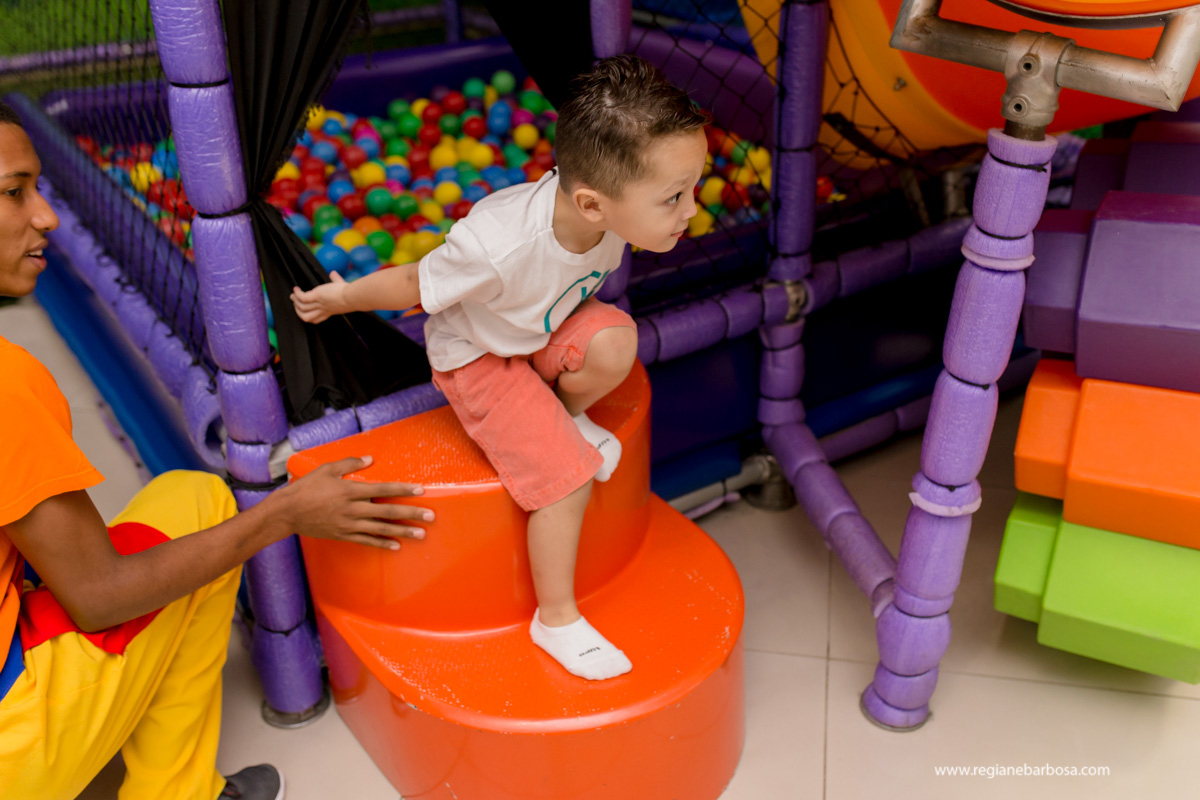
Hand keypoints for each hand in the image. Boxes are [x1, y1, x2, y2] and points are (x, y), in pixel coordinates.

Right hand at [278, 455, 431, 549]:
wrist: (286, 513)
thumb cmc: (306, 488)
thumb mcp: (327, 470)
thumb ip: (349, 464)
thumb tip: (369, 458)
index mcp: (350, 490)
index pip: (383, 488)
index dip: (403, 489)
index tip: (420, 490)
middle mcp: (353, 509)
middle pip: (387, 511)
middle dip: (411, 514)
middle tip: (430, 517)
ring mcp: (349, 524)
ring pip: (381, 528)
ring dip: (402, 531)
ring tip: (421, 534)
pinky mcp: (343, 535)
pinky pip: (366, 540)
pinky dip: (382, 543)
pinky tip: (396, 545)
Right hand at [291, 271, 350, 323]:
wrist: (352, 297)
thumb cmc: (351, 294)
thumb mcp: (342, 288)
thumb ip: (337, 280)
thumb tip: (333, 273)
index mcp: (329, 311)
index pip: (316, 319)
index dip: (308, 315)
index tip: (304, 310)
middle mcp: (322, 310)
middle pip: (305, 317)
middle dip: (298, 311)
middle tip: (295, 303)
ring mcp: (319, 304)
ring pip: (302, 308)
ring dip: (295, 302)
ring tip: (293, 295)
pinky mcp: (317, 296)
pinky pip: (302, 298)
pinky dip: (297, 294)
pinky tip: (296, 289)